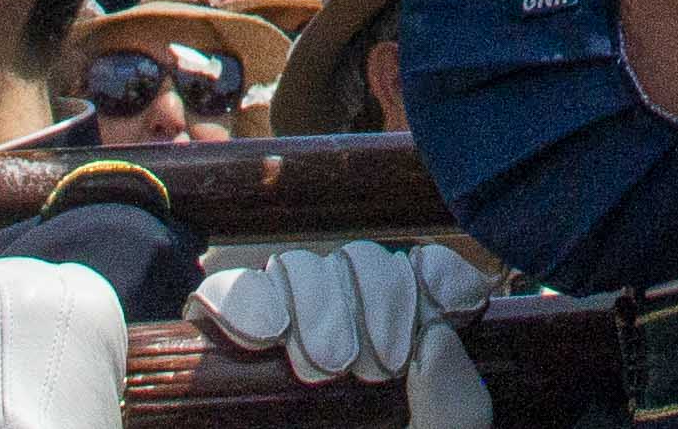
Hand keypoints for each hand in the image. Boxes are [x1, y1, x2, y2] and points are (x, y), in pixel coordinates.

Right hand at [196, 244, 491, 428]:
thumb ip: (456, 410)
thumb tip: (438, 338)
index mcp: (400, 369)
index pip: (416, 281)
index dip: (434, 276)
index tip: (455, 302)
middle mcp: (343, 352)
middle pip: (356, 267)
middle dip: (375, 294)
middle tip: (375, 362)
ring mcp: (280, 356)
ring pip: (296, 272)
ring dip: (315, 298)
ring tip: (322, 364)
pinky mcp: (222, 366)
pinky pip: (227, 297)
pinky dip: (246, 298)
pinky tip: (265, 333)